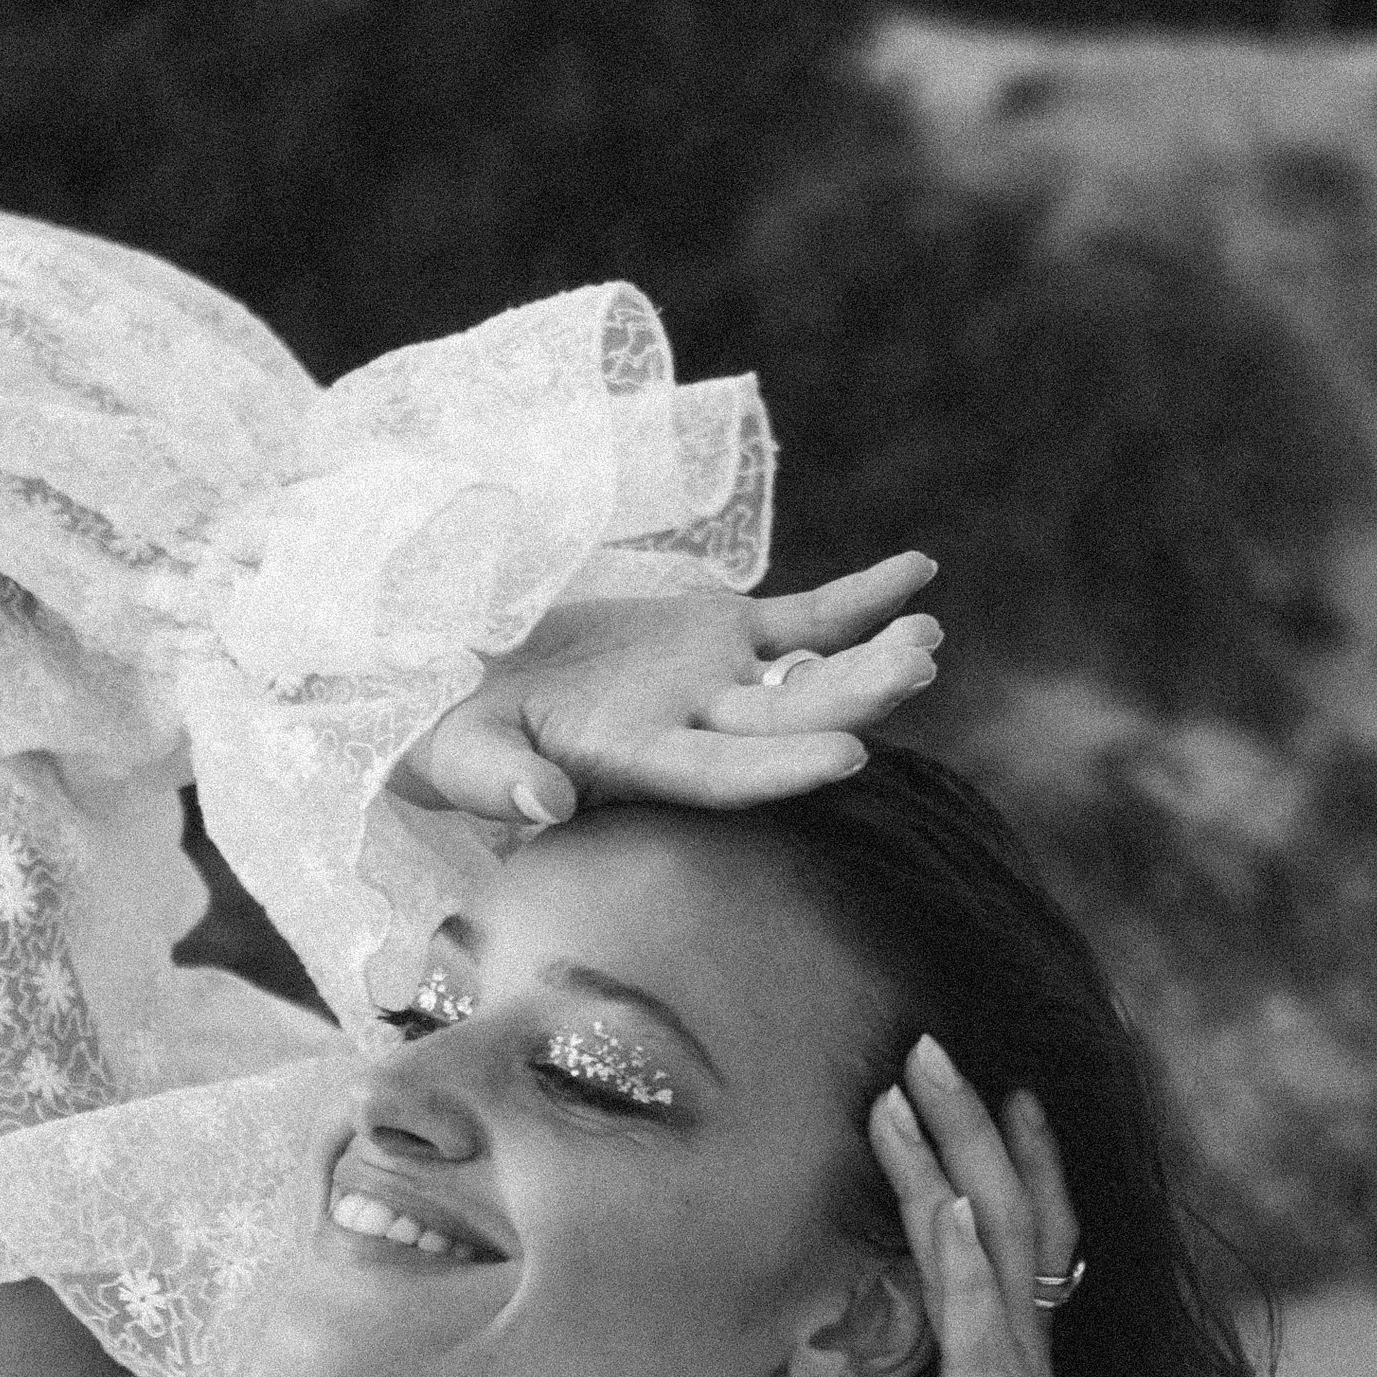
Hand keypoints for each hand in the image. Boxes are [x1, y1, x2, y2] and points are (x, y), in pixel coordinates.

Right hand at [397, 552, 940, 826]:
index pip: (720, 774)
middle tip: (916, 669)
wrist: (460, 685)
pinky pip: (806, 618)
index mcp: (634, 764)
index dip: (780, 767)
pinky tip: (920, 574)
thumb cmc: (448, 734)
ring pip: (808, 674)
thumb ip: (496, 779)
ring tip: (928, 635)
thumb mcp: (455, 753)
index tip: (848, 756)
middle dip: (852, 699)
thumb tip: (542, 803)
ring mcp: (715, 681)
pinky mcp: (722, 634)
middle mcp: (690, 729)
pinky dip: (860, 598)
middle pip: (785, 722)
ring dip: (869, 657)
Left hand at [854, 1037, 1157, 1376]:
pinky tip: (956, 1199)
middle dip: (966, 1120)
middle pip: (1006, 1204)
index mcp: (1007, 1361)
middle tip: (931, 1043)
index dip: (994, 1158)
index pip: (1008, 1233)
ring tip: (923, 1080)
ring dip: (957, 1154)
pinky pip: (988, 1321)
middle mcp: (1022, 1352)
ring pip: (995, 1237)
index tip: (967, 1090)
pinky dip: (971, 1255)